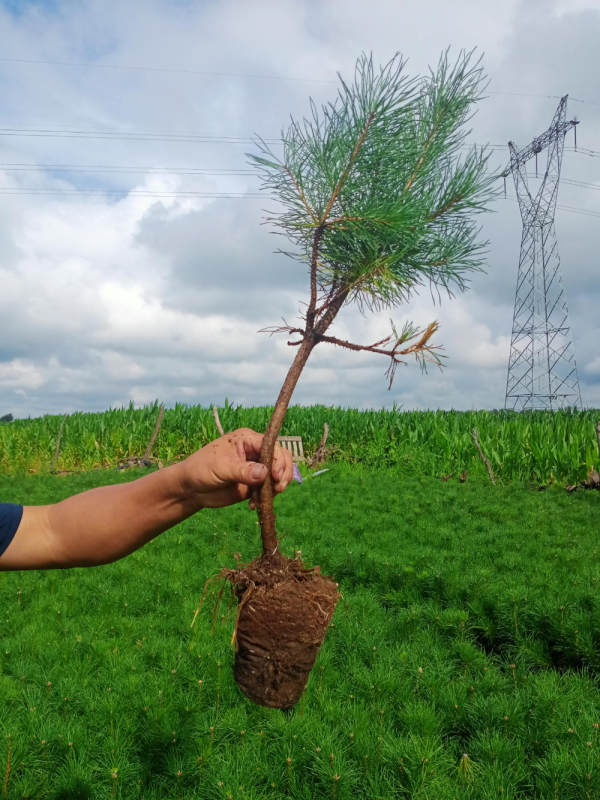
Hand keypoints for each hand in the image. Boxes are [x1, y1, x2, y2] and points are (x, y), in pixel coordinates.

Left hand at [178, 428, 293, 508]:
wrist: (190, 489)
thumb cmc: (201, 470)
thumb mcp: (221, 468)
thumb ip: (243, 471)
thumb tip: (265, 472)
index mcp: (247, 440)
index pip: (272, 445)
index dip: (278, 460)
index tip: (275, 477)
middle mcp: (255, 451)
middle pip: (281, 458)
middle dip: (283, 473)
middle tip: (278, 489)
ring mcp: (256, 468)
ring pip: (278, 474)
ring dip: (276, 487)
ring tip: (262, 499)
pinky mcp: (254, 484)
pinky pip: (269, 489)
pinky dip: (267, 497)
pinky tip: (254, 505)